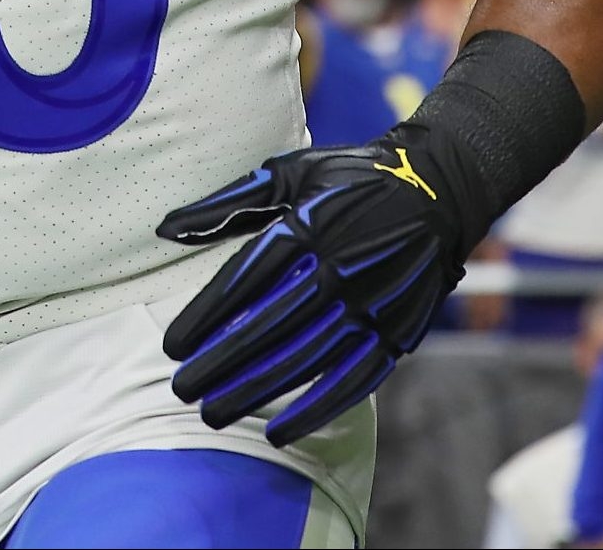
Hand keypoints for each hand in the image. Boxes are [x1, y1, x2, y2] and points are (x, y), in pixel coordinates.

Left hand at [157, 125, 476, 446]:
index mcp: (306, 226)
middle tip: (181, 390)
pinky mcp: (397, 332)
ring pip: (304, 359)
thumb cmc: (348, 177)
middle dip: (219, 364)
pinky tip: (279, 431)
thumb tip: (164, 229)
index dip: (204, 318)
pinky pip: (352, 380)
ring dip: (256, 391)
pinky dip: (315, 409)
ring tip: (213, 412)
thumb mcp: (287, 172)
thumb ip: (227, 202)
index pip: (243, 282)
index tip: (171, 347)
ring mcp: (370, 304)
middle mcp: (337, 268)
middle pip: (268, 326)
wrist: (438, 188)